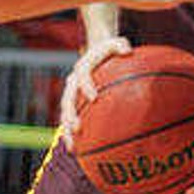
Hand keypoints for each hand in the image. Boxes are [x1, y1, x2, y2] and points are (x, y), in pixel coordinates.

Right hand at [60, 37, 131, 151]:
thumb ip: (120, 44)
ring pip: (65, 114)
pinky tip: (77, 151)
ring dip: (67, 130)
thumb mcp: (115, 43)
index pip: (82, 75)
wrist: (93, 52)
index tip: (93, 97)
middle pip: (68, 99)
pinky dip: (72, 135)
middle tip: (78, 127)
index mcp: (83, 67)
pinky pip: (70, 120)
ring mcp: (71, 94)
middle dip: (71, 114)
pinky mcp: (74, 103)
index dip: (86, 86)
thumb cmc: (109, 50)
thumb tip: (128, 50)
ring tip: (73, 147)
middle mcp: (73, 82)